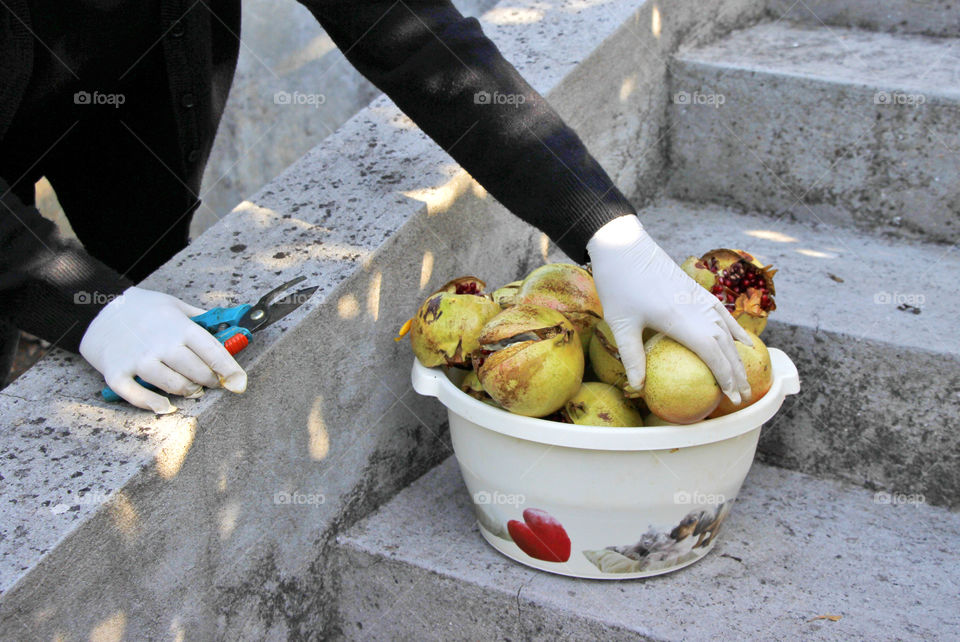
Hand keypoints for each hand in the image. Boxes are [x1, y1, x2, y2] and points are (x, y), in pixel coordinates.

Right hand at [79, 287, 246, 412]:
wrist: (97, 307)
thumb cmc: (142, 307)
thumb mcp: (174, 304)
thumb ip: (199, 318)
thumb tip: (228, 328)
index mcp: (179, 327)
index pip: (213, 351)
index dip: (230, 370)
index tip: (239, 382)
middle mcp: (161, 343)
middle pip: (196, 372)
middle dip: (210, 381)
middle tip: (213, 382)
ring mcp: (138, 359)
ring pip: (172, 385)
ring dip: (187, 391)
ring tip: (192, 390)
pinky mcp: (116, 372)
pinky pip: (136, 395)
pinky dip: (152, 404)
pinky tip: (166, 407)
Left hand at [587, 215, 751, 404]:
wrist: (624, 245)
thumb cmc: (618, 283)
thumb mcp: (620, 323)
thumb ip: (632, 355)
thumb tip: (638, 387)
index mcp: (680, 319)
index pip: (712, 353)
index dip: (725, 376)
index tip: (732, 397)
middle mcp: (696, 308)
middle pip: (725, 345)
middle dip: (736, 372)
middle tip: (742, 397)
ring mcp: (699, 298)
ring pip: (728, 330)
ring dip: (738, 355)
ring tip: (745, 376)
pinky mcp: (696, 290)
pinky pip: (724, 314)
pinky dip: (736, 330)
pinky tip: (743, 342)